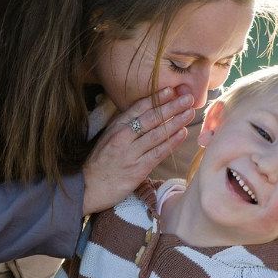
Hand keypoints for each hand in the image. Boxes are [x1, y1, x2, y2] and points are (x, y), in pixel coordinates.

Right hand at [82, 88, 194, 214]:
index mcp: (116, 127)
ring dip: (175, 122)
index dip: (156, 98)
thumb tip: (146, 114)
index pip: (138, 108)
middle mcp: (122, 137)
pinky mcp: (137, 169)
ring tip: (189, 112)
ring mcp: (130, 153)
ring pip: (157, 134)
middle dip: (171, 106)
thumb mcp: (108, 138)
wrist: (88, 187)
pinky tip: (182, 133)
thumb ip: (125, 126)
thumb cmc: (100, 162)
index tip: (171, 90)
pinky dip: (171, 142)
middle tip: (188, 98)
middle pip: (150, 118)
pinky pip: (158, 152)